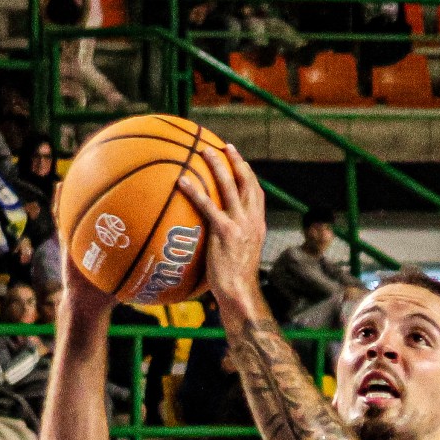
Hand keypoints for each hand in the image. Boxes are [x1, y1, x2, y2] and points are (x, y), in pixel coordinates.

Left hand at [177, 142, 269, 314]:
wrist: (240, 292)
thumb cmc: (236, 279)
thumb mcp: (243, 253)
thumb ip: (236, 237)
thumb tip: (222, 231)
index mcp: (258, 224)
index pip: (257, 192)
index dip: (248, 174)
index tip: (239, 160)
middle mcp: (252, 220)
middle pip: (246, 182)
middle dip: (236, 161)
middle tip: (224, 146)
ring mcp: (239, 225)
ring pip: (229, 187)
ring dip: (217, 166)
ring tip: (203, 151)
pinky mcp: (224, 232)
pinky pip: (208, 206)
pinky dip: (194, 191)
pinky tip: (181, 181)